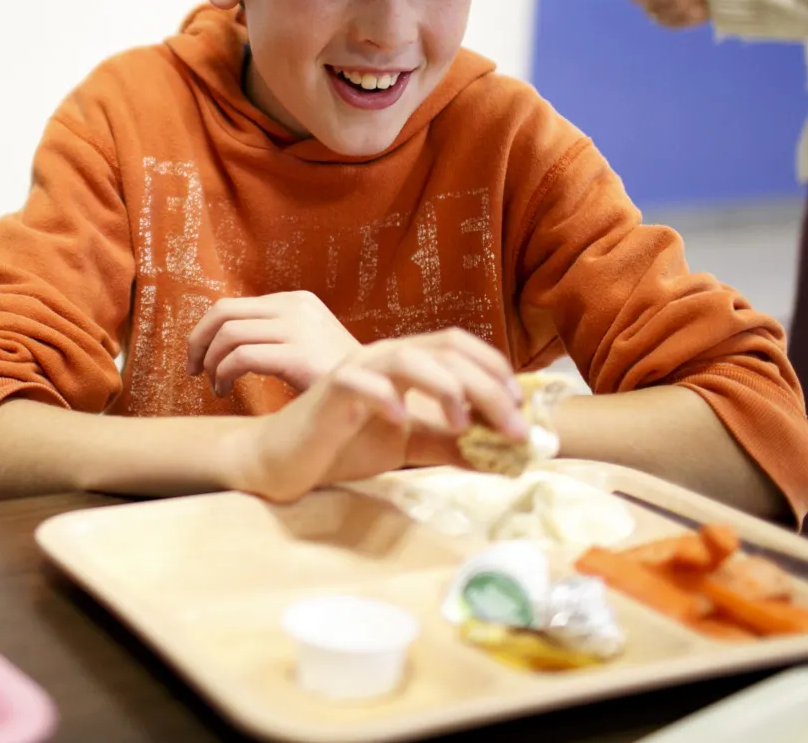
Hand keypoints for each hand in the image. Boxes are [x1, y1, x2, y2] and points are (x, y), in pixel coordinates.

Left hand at [186, 291, 360, 396]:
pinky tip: (224, 391)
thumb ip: (272, 333)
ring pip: (228, 335)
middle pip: (222, 314)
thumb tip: (224, 338)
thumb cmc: (334, 377)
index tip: (199, 358)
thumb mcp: (304, 342)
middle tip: (193, 369)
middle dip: (197, 342)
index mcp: (294, 300)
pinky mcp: (298, 355)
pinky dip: (223, 374)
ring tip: (215, 385)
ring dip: (211, 362)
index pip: (230, 306)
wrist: (375, 392)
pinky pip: (241, 357)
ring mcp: (298, 328)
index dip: (204, 331)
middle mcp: (295, 307)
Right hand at [225, 329, 527, 503]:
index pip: (460, 347)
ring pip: (407, 356)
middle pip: (446, 351)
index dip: (496, 371)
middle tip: (513, 428)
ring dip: (444, 386)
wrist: (284, 460)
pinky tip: (402, 420)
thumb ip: (454, 446)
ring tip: (461, 424)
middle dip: (486, 387)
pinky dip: (385, 397)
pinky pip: (358, 382)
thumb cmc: (344, 444)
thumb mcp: (412, 446)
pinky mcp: (328, 392)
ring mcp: (356, 370)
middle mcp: (385, 357)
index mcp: (407, 363)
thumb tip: (508, 457)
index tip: (522, 411)